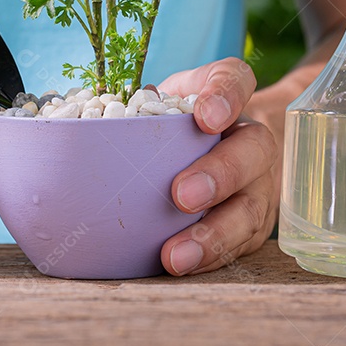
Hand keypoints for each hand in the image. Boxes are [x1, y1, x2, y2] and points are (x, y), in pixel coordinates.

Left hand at [156, 57, 278, 274]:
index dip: (225, 97)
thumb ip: (137, 100)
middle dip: (219, 176)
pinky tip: (184, 265)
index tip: (206, 116)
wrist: (220, 145)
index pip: (235, 80)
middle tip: (182, 196)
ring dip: (213, 235)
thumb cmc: (176, 118)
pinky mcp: (253, 224)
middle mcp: (253, 138)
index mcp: (229, 94)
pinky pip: (239, 245)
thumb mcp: (161, 95)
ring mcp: (259, 184)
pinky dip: (211, 257)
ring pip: (249, 209)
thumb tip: (87, 121)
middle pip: (252, 152)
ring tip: (177, 254)